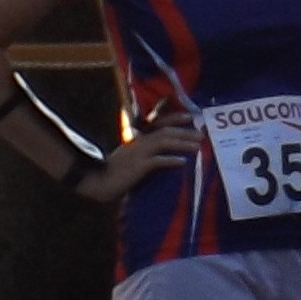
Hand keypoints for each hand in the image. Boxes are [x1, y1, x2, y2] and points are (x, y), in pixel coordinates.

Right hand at [75, 114, 198, 203]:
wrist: (98, 182)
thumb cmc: (115, 173)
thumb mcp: (129, 158)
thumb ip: (144, 153)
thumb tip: (162, 155)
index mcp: (138, 139)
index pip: (158, 123)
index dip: (174, 118)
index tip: (189, 117)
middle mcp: (139, 142)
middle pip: (165, 131)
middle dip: (185, 132)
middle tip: (202, 135)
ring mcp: (138, 153)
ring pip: (164, 142)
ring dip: (182, 143)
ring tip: (198, 147)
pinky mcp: (138, 167)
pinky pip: (157, 161)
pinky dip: (171, 160)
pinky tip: (183, 162)